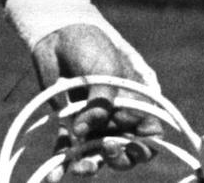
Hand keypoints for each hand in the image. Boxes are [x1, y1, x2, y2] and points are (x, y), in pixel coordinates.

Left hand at [32, 24, 163, 177]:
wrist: (57, 34)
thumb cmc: (90, 46)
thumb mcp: (104, 68)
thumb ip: (100, 101)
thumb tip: (83, 131)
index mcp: (135, 102)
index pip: (149, 131)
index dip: (146, 143)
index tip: (134, 143)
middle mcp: (117, 117)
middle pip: (125, 150)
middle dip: (119, 157)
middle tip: (106, 147)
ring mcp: (93, 124)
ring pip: (97, 155)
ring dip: (90, 165)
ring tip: (80, 166)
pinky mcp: (69, 126)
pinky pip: (68, 150)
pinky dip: (61, 164)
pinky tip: (54, 175)